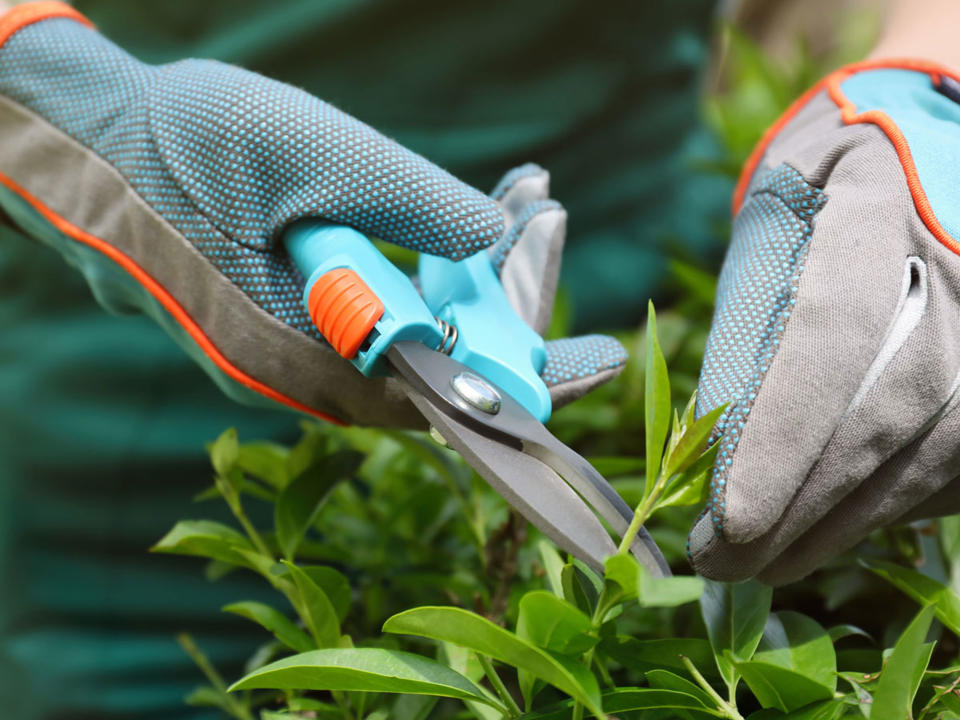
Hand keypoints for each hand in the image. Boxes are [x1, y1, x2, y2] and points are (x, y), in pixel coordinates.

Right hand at [0, 4, 624, 425]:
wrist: (88, 146)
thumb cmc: (184, 147)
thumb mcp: (312, 153)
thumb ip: (413, 199)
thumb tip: (499, 235)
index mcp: (307, 355)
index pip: (447, 399)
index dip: (532, 383)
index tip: (604, 361)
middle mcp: (311, 370)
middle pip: (445, 359)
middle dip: (513, 294)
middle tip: (549, 214)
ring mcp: (304, 345)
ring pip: (422, 327)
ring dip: (481, 268)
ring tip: (527, 192)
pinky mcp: (300, 314)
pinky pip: (389, 302)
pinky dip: (436, 260)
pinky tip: (474, 207)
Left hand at [688, 58, 959, 583]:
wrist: (930, 150)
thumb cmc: (830, 186)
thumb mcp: (773, 223)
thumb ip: (749, 321)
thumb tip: (720, 447)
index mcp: (877, 208)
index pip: (831, 333)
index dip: (783, 434)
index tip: (731, 517)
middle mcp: (959, 272)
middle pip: (883, 415)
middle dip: (798, 508)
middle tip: (721, 562)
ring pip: (928, 457)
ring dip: (840, 526)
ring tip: (765, 564)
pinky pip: (954, 466)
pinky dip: (888, 507)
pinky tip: (831, 528)